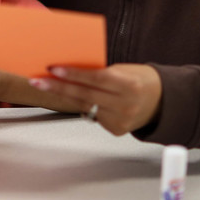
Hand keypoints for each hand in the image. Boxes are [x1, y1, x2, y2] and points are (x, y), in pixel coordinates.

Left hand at [29, 64, 162, 135]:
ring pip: (86, 106)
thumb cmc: (140, 79)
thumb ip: (102, 73)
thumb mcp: (124, 70)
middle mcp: (126, 104)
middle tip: (37, 80)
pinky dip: (85, 106)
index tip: (53, 69)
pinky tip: (77, 98)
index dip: (74, 74)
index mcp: (130, 85)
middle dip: (59, 87)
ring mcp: (121, 120)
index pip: (96, 78)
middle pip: (86, 95)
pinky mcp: (116, 130)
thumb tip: (71, 72)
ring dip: (64, 96)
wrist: (162, 101)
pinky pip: (94, 116)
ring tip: (46, 85)